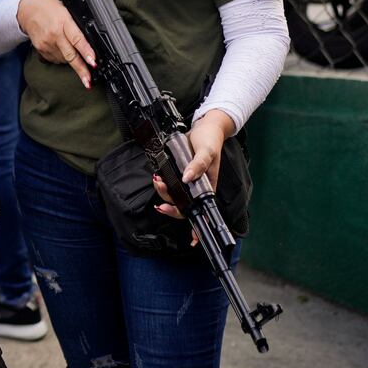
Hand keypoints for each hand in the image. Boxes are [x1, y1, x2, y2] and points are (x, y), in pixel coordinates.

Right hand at [17, 0, 94, 87]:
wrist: (26, 10)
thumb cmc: (48, 8)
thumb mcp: (66, 11)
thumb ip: (76, 25)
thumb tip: (90, 41)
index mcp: (64, 22)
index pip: (77, 39)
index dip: (86, 52)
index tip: (93, 63)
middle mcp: (55, 34)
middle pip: (71, 56)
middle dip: (81, 70)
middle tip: (88, 81)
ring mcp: (47, 43)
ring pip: (64, 59)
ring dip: (73, 62)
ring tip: (76, 58)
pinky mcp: (41, 49)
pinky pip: (56, 59)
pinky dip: (62, 58)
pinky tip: (61, 50)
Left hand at [153, 111, 233, 227]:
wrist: (204, 128)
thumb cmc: (210, 140)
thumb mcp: (206, 151)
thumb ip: (198, 164)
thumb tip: (188, 178)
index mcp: (207, 187)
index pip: (201, 211)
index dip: (197, 226)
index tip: (193, 239)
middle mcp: (197, 187)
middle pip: (183, 205)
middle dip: (171, 207)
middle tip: (161, 204)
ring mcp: (188, 180)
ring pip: (174, 195)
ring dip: (164, 193)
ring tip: (157, 182)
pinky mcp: (179, 172)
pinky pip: (170, 183)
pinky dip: (163, 184)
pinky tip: (158, 179)